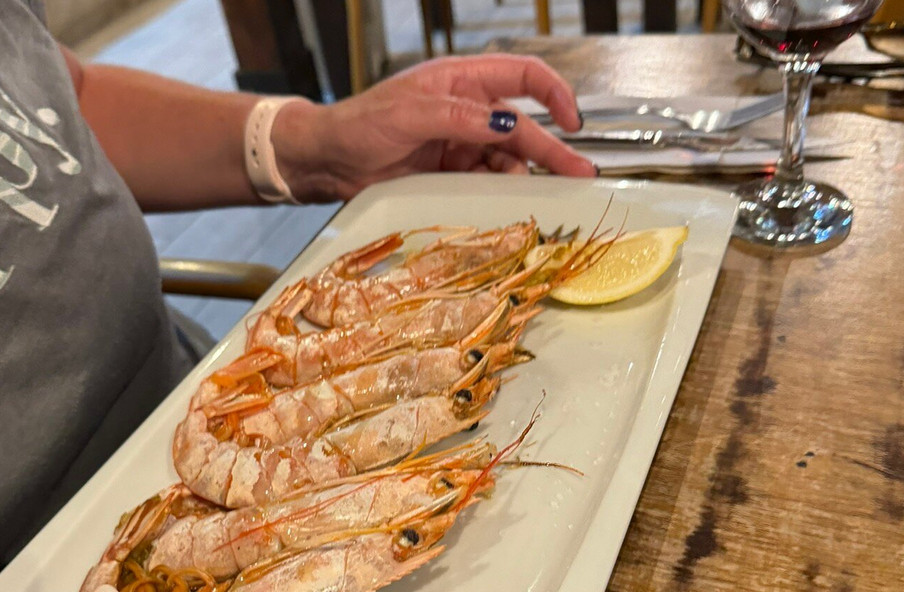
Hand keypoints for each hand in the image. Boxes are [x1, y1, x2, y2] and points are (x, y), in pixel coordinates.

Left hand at [277, 55, 594, 201]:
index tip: (573, 119)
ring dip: (522, 178)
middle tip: (578, 176)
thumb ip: (459, 117)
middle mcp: (467, 111)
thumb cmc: (357, 125)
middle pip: (523, 128)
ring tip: (534, 197)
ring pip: (507, 161)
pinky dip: (498, 194)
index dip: (554, 93)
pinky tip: (505, 203)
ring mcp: (460, 145)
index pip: (523, 76)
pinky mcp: (450, 175)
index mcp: (461, 81)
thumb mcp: (409, 114)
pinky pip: (485, 184)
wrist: (326, 162)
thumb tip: (505, 123)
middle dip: (552, 151)